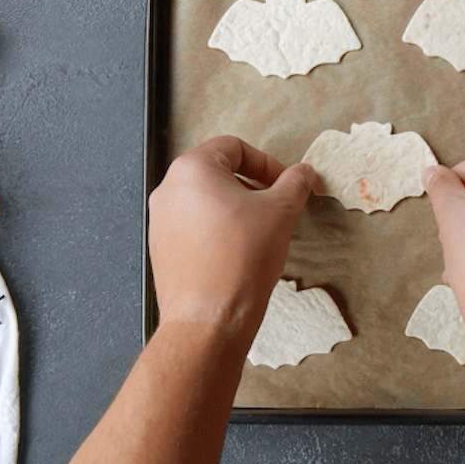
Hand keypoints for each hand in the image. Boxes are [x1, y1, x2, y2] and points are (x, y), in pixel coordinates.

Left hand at [147, 136, 316, 346]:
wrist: (210, 317)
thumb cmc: (242, 258)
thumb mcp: (281, 212)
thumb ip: (295, 183)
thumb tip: (304, 172)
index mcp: (192, 169)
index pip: (234, 147)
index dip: (266, 162)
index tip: (286, 183)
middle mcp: (168, 189)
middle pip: (217, 172)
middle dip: (251, 186)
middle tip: (275, 207)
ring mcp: (160, 220)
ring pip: (205, 200)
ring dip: (235, 208)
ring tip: (259, 232)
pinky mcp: (161, 247)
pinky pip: (194, 226)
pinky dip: (218, 230)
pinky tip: (238, 252)